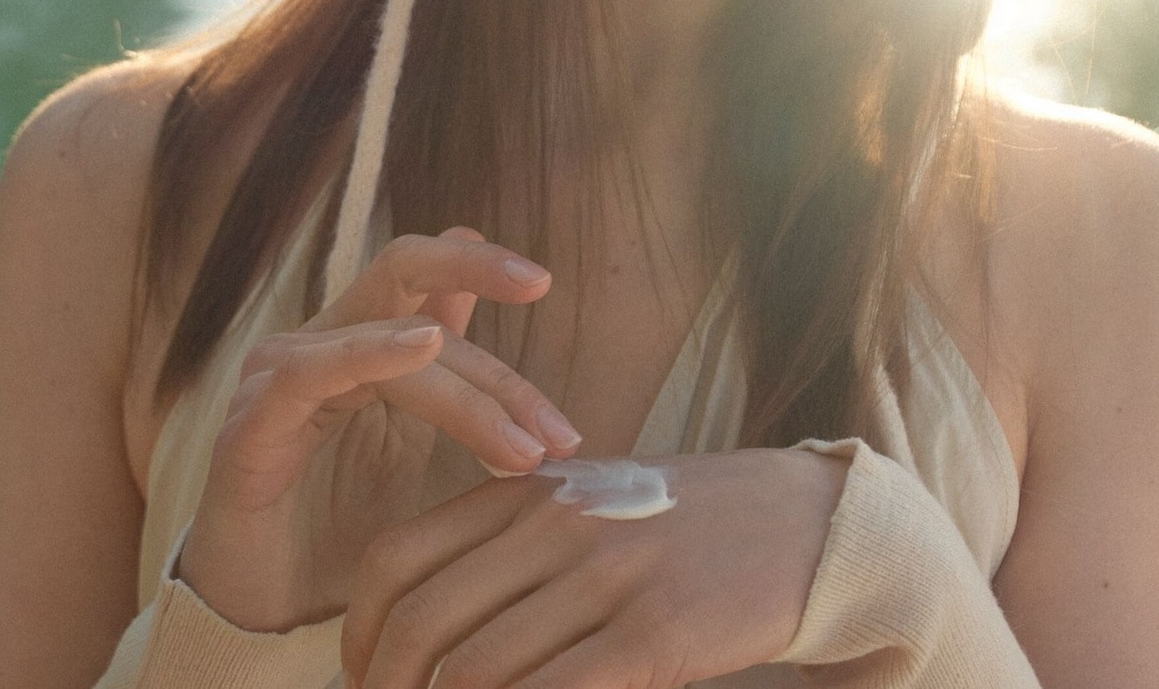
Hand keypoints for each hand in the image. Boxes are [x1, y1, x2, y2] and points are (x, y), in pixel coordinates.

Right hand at [177, 228, 584, 632]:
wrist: (267, 618)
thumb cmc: (341, 530)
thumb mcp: (415, 444)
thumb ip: (450, 378)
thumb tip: (487, 310)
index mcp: (363, 341)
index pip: (426, 273)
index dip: (481, 264)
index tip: (542, 281)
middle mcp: (321, 342)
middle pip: (402, 268)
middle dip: (478, 276)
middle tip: (542, 313)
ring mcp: (280, 378)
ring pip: (386, 338)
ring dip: (468, 392)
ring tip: (525, 446)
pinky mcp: (250, 428)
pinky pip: (308, 374)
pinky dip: (369, 352)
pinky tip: (422, 347)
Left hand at [340, 447, 848, 687]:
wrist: (800, 520)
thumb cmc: (681, 523)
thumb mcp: (586, 503)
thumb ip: (509, 543)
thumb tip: (431, 625)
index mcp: (525, 490)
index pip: (395, 558)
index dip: (357, 634)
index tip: (362, 679)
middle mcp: (554, 524)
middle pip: (423, 623)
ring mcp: (605, 576)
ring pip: (479, 667)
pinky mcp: (655, 632)